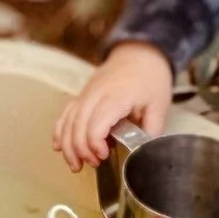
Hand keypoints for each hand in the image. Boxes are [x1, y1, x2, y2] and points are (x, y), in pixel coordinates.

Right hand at [52, 43, 172, 170]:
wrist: (141, 53)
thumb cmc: (150, 78)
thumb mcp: (159, 106)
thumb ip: (150, 131)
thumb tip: (144, 152)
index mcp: (116, 97)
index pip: (95, 124)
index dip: (94, 144)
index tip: (104, 155)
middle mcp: (96, 94)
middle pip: (77, 126)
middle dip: (81, 150)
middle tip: (94, 163)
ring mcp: (86, 94)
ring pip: (67, 122)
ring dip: (68, 146)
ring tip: (76, 165)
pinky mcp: (82, 95)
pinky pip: (65, 114)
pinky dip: (59, 132)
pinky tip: (59, 147)